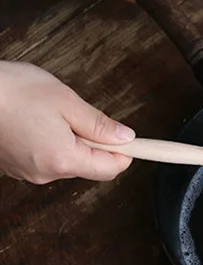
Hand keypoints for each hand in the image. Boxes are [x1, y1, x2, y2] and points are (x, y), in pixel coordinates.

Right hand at [0, 61, 134, 183]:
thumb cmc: (11, 91)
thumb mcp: (66, 101)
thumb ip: (99, 124)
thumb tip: (126, 138)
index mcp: (63, 159)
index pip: (110, 169)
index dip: (125, 153)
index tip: (129, 138)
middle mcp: (45, 173)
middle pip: (89, 166)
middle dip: (94, 143)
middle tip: (79, 115)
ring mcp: (26, 172)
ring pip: (66, 161)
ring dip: (70, 141)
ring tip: (49, 114)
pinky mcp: (13, 166)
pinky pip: (44, 158)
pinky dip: (48, 142)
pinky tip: (34, 121)